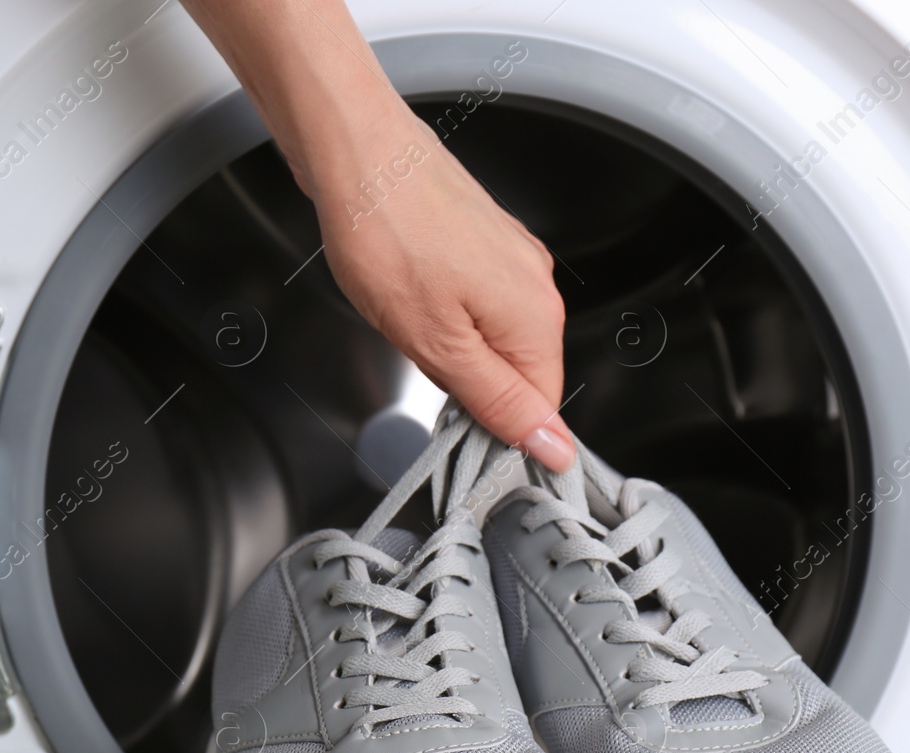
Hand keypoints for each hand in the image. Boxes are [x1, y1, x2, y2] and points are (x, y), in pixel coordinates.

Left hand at [179, 0, 576, 470]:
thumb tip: (554, 447)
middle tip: (417, 361)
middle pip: (519, 373)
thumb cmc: (386, 232)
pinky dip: (443, 313)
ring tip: (406, 319)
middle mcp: (536, 284)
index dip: (498, 430)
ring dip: (452, 347)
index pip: (542, 409)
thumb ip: (498, 403)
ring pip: (493, 337)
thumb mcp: (437, 344)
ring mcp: (512, 257)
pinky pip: (476, 302)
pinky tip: (406, 294)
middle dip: (470, 384)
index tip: (453, 426)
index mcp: (536, 317)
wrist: (356, 149)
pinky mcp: (484, 239)